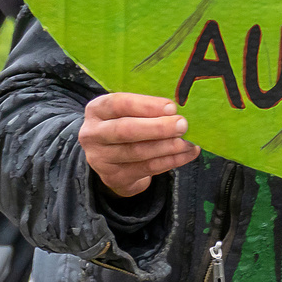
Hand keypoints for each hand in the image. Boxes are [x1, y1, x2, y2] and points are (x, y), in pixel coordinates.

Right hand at [78, 93, 200, 198]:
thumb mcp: (131, 111)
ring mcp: (100, 158)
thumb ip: (150, 108)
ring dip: (167, 147)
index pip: (118, 104)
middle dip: (157, 128)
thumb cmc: (129, 124)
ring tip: (188, 142)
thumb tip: (181, 109)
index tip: (172, 107)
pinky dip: (171, 160)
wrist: (115, 160)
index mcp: (97, 110)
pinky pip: (147, 168)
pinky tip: (188, 153)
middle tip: (182, 125)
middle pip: (125, 130)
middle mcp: (93, 134)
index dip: (146, 105)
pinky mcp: (114, 177)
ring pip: (137, 152)